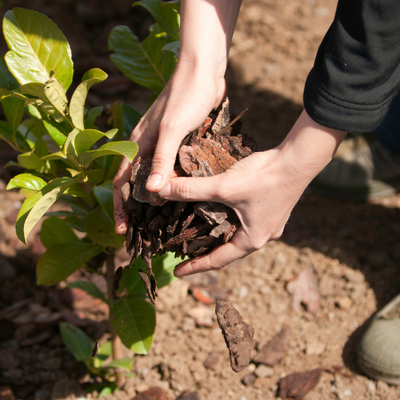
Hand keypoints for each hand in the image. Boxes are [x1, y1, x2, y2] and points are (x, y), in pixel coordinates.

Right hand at [113, 64, 225, 233]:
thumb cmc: (185, 97)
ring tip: (162, 219)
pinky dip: (174, 182)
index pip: (123, 181)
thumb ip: (161, 159)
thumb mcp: (171, 129)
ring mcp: (164, 144)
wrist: (203, 72)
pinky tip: (183, 193)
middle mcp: (148, 146)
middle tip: (142, 231)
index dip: (121, 206)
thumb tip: (151, 191)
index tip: (123, 229)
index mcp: (138, 143)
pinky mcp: (180, 142)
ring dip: (156, 196)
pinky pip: (172, 167)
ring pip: (155, 176)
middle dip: (137, 207)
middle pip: (137, 182)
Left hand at [157, 110, 346, 275]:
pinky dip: (228, 220)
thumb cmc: (265, 178)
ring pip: (236, 235)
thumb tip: (161, 189)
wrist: (298, 160)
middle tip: (185, 252)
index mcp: (252, 240)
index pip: (218, 260)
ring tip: (198, 233)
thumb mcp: (224, 187)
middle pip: (228, 250)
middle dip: (206, 252)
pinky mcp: (270, 209)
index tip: (178, 272)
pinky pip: (244, 221)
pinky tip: (218, 210)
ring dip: (218, 235)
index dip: (196, 267)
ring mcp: (269, 223)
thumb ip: (192, 189)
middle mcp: (262, 236)